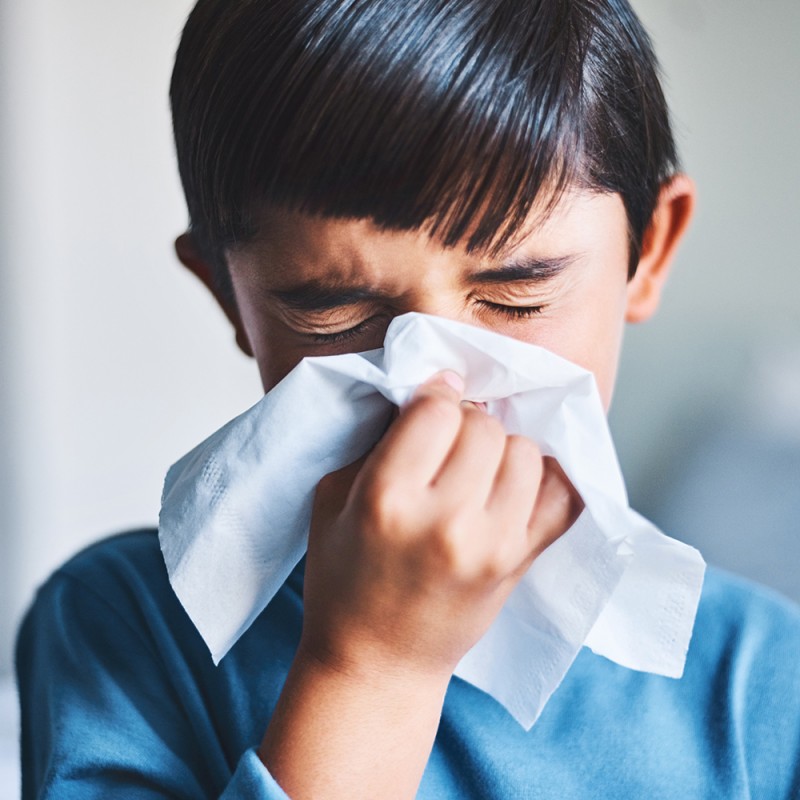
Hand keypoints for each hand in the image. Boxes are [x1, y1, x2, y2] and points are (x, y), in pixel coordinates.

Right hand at [299, 370, 582, 680]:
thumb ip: (378, 441)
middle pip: (485, 426)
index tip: (431, 400)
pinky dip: (545, 479)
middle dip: (467, 420)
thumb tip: (434, 393)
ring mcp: (493, 545)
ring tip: (478, 466)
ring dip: (501, 448)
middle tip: (450, 439)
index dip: (434, 394)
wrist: (378, 661)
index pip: (436, 410)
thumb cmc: (343, 578)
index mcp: (387, 499)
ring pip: (524, 451)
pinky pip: (563, 496)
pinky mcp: (522, 562)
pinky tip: (514, 482)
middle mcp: (446, 521)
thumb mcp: (332, 498)